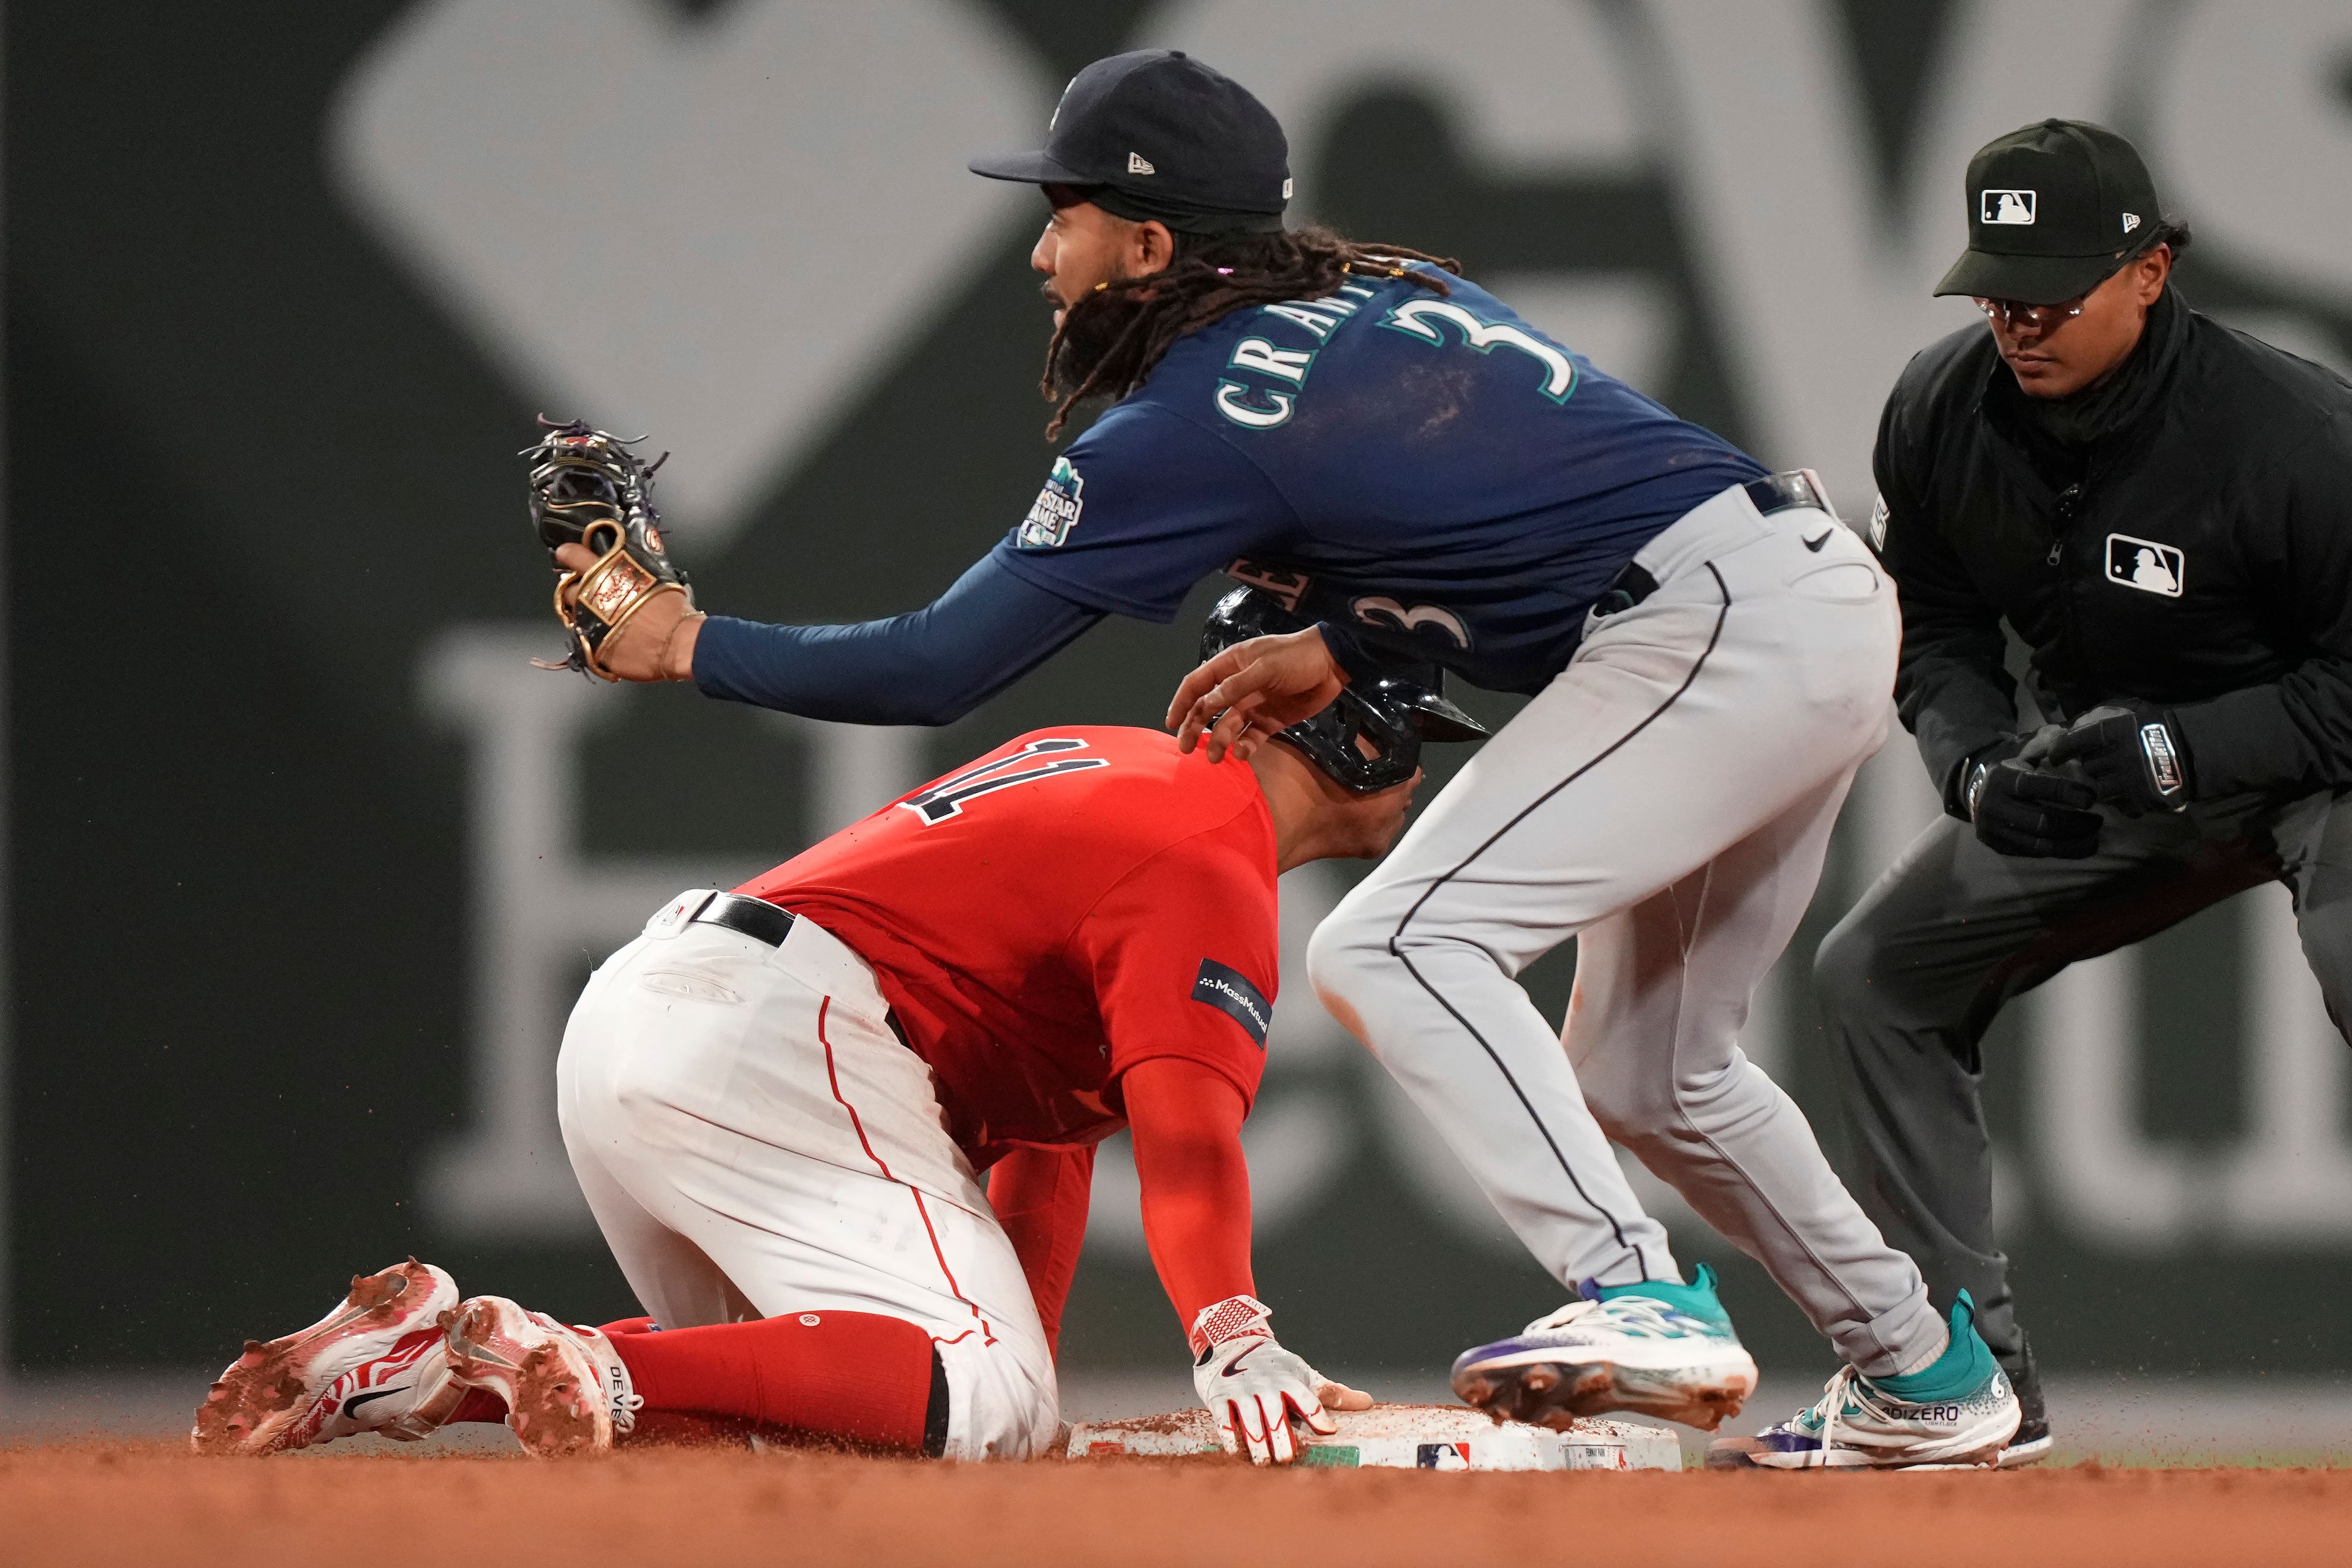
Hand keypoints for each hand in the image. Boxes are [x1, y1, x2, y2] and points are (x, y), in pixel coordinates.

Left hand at [553, 542, 702, 681]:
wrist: (680, 644)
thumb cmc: (673, 610)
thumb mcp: (656, 579)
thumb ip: (635, 572)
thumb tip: (630, 568)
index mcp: (609, 575)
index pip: (577, 557)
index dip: (570, 554)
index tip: (566, 553)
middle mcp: (594, 599)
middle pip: (572, 590)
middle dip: (579, 591)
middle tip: (591, 594)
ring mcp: (592, 626)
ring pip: (578, 617)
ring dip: (588, 616)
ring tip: (607, 620)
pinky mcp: (596, 650)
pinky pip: (591, 642)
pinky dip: (600, 640)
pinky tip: (617, 640)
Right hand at [1165, 628, 1344, 762]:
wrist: (1333, 666)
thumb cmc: (1296, 657)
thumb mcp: (1264, 667)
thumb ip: (1235, 687)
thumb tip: (1206, 705)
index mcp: (1230, 665)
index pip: (1197, 684)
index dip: (1181, 703)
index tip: (1171, 725)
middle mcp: (1237, 686)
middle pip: (1207, 709)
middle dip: (1195, 728)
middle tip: (1187, 749)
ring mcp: (1253, 705)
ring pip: (1227, 726)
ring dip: (1219, 741)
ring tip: (1215, 757)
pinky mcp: (1270, 720)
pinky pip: (1251, 736)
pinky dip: (1244, 747)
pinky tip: (1241, 754)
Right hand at [1189, 1295, 1370, 1465]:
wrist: (1232, 1342)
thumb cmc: (1276, 1367)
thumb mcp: (1304, 1375)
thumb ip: (1333, 1393)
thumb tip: (1369, 1403)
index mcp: (1289, 1380)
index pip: (1305, 1397)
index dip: (1316, 1413)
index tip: (1328, 1429)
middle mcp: (1266, 1385)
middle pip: (1275, 1412)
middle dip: (1280, 1435)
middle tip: (1287, 1458)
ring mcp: (1242, 1391)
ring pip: (1249, 1418)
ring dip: (1256, 1441)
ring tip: (1263, 1463)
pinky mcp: (1220, 1397)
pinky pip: (1223, 1417)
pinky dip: (1228, 1434)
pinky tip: (1235, 1451)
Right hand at [1968, 749, 2101, 857]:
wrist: (1977, 793)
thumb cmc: (2012, 772)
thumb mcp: (2024, 753)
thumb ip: (2046, 745)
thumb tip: (2068, 738)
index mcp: (2002, 779)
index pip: (2037, 787)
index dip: (2067, 793)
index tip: (2092, 799)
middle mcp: (1994, 806)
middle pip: (2041, 821)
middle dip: (2076, 824)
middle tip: (2098, 822)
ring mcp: (1994, 830)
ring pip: (2039, 844)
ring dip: (2072, 844)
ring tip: (2094, 839)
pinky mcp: (1998, 846)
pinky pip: (2033, 853)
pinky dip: (2058, 851)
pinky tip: (2076, 846)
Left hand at [2043, 701, 2191, 814]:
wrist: (2196, 750)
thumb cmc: (2160, 729)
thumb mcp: (2133, 714)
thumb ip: (2104, 720)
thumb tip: (2075, 726)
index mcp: (2118, 732)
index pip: (2078, 741)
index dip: (2063, 749)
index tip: (2053, 756)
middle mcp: (2121, 756)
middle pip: (2088, 767)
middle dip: (2090, 767)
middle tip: (2096, 766)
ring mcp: (2131, 780)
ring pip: (2099, 788)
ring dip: (2102, 785)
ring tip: (2112, 780)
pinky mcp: (2141, 798)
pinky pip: (2119, 803)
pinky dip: (2119, 799)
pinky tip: (2126, 792)